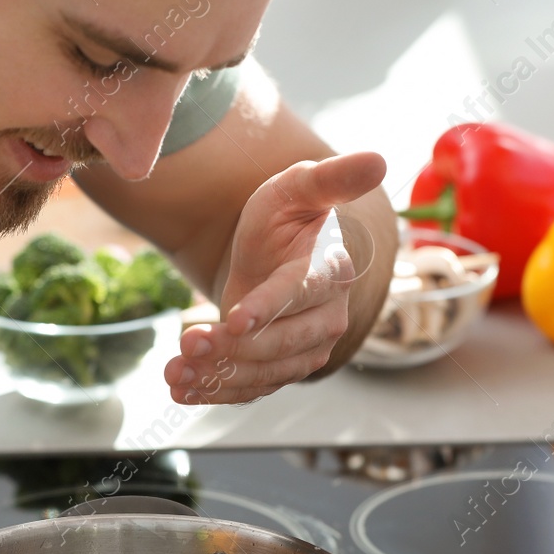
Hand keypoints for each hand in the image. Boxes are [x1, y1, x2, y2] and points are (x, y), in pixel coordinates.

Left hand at [163, 151, 386, 404]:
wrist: (276, 251)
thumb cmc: (288, 214)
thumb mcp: (298, 187)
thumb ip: (332, 178)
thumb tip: (378, 159)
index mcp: (330, 270)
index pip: (300, 293)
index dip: (269, 308)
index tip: (235, 321)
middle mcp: (327, 316)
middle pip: (281, 342)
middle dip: (233, 349)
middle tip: (187, 342)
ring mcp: (307, 347)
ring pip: (265, 372)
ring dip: (218, 377)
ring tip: (174, 370)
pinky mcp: (284, 367)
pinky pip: (254, 389)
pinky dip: (217, 393)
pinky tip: (181, 391)